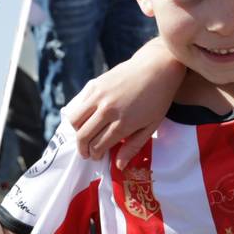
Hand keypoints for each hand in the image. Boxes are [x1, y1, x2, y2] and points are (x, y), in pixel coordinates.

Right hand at [68, 39, 185, 168]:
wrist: (156, 67)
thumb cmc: (158, 99)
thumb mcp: (151, 126)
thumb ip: (133, 146)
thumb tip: (118, 166)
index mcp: (123, 123)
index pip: (99, 146)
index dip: (96, 155)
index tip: (98, 157)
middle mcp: (108, 110)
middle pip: (83, 136)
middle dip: (83, 149)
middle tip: (87, 153)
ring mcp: (99, 96)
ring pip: (75, 121)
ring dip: (77, 133)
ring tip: (85, 136)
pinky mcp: (95, 85)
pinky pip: (78, 105)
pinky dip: (79, 115)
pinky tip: (88, 119)